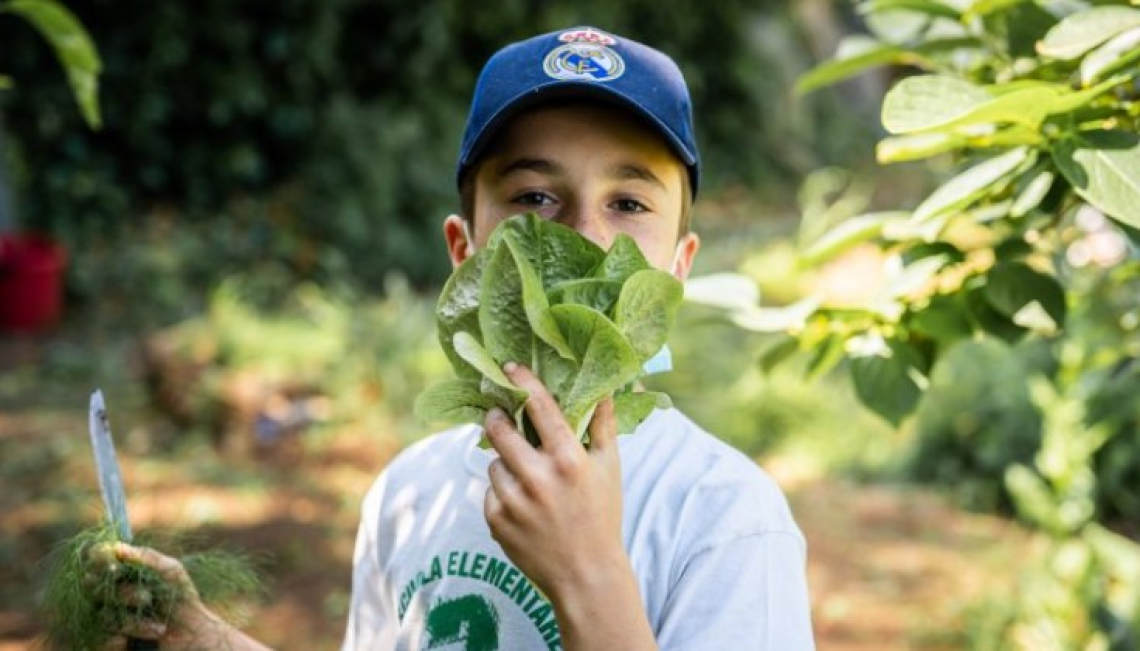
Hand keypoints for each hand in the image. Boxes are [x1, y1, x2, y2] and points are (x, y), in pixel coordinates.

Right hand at [101, 544, 270, 650]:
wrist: (192, 636)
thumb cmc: (181, 599)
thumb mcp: (171, 572)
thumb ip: (147, 558)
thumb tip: (116, 547)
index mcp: (120, 573)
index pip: (97, 561)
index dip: (100, 561)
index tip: (113, 565)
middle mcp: (108, 594)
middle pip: (94, 587)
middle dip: (124, 593)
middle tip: (147, 597)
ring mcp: (105, 618)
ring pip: (104, 614)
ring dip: (134, 620)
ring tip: (160, 627)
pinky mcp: (106, 642)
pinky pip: (100, 639)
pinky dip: (121, 637)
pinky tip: (137, 641)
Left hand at [483, 363, 654, 649]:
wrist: (585, 575)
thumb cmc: (602, 516)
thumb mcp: (609, 468)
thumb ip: (602, 426)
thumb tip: (605, 388)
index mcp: (568, 460)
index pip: (539, 408)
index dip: (522, 383)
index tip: (509, 368)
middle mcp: (538, 478)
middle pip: (499, 431)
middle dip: (496, 419)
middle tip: (498, 416)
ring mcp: (514, 501)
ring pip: (494, 464)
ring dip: (505, 464)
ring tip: (527, 480)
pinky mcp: (496, 521)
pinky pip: (490, 492)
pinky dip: (503, 494)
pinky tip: (523, 507)